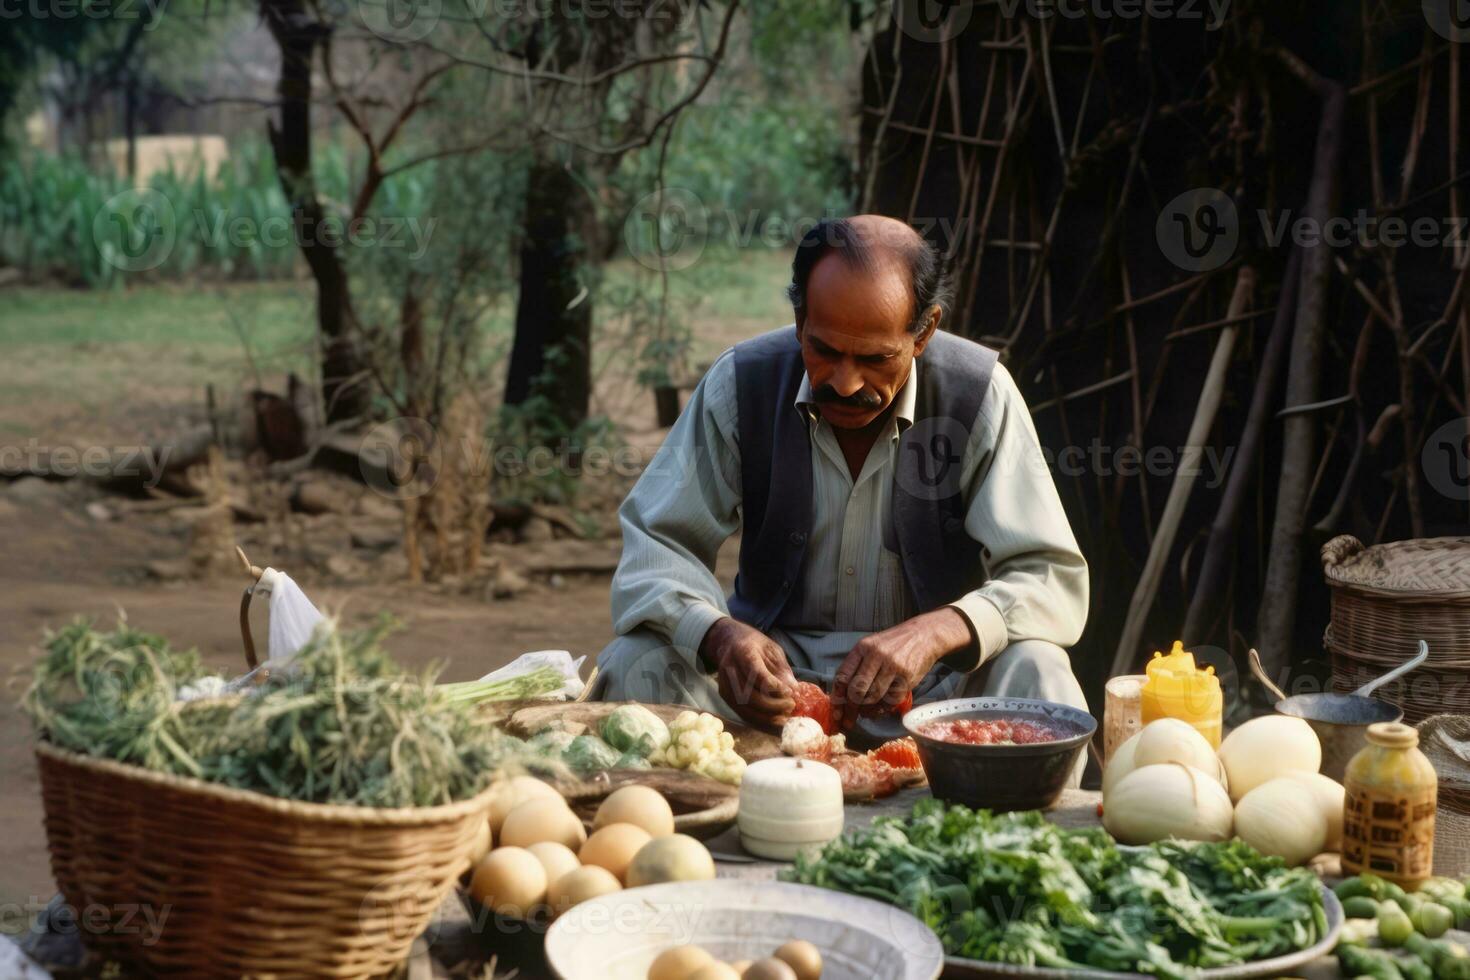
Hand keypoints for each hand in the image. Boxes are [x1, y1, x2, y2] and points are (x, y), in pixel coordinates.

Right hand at [699, 617, 795, 728]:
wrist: (730, 642)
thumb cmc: (755, 645)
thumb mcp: (773, 650)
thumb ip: (782, 670)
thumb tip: (794, 690)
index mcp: (742, 651)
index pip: (756, 672)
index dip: (773, 686)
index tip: (789, 692)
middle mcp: (729, 668)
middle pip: (749, 694)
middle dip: (773, 704)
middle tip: (791, 705)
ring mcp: (724, 682)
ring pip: (744, 707)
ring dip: (767, 716)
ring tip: (785, 714)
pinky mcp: (724, 695)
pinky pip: (741, 712)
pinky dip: (759, 719)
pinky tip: (774, 719)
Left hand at [830, 608, 972, 729]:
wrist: (924, 635)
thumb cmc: (894, 644)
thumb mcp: (871, 646)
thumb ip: (857, 666)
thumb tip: (842, 695)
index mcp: (862, 647)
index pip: (842, 676)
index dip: (837, 698)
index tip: (836, 712)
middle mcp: (876, 655)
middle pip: (856, 690)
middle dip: (850, 709)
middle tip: (849, 720)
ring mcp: (893, 666)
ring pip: (873, 697)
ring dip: (867, 710)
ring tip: (865, 713)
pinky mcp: (907, 677)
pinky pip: (891, 700)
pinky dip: (883, 709)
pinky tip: (880, 709)